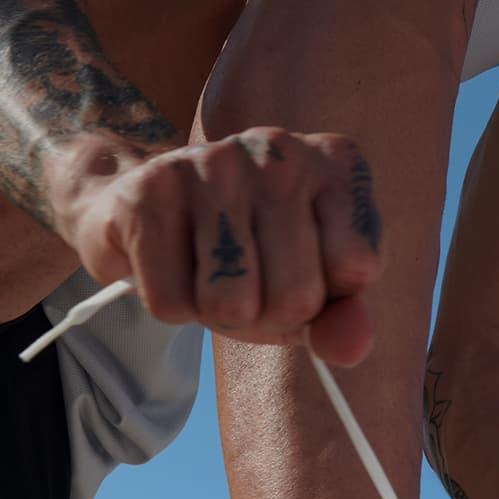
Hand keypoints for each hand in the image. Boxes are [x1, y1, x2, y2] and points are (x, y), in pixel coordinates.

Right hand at [54, 128, 381, 366]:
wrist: (141, 205)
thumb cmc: (246, 253)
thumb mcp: (310, 286)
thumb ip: (341, 319)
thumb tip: (353, 348)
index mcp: (336, 165)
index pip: (357, 268)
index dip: (322, 296)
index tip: (298, 269)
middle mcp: (280, 150)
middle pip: (295, 296)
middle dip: (266, 315)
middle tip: (245, 279)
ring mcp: (213, 163)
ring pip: (232, 304)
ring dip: (215, 313)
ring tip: (207, 270)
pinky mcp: (149, 190)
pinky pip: (173, 304)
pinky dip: (171, 305)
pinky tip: (170, 262)